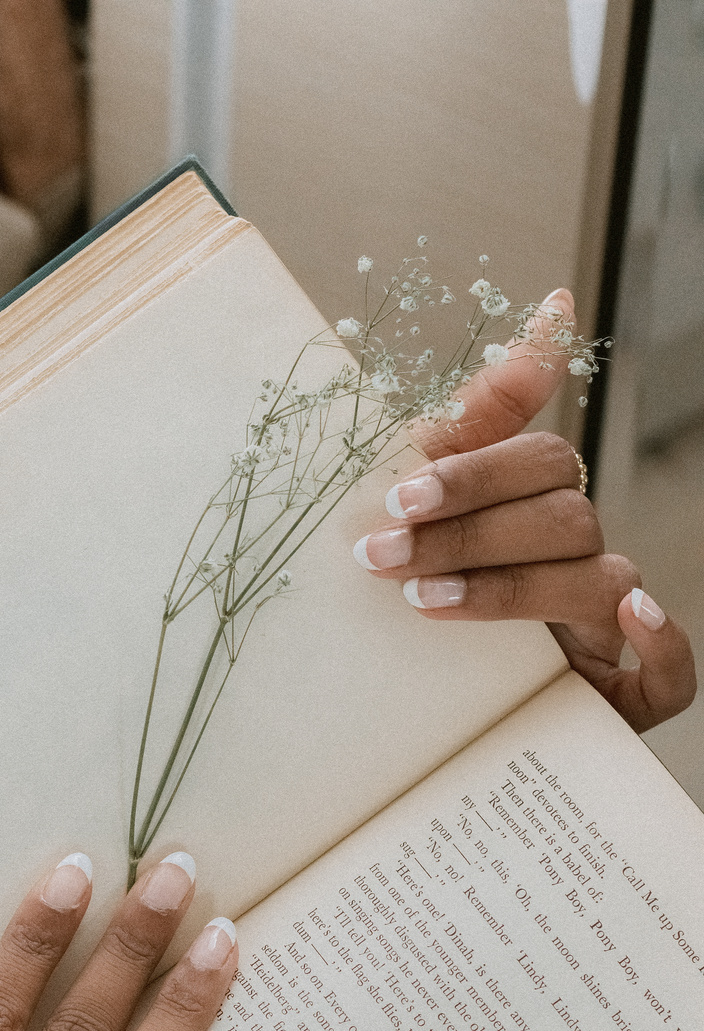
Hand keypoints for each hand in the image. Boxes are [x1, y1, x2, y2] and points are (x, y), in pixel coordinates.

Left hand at [353, 288, 695, 732]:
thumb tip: (559, 303)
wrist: (391, 705)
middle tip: (384, 553)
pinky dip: (664, 648)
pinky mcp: (615, 698)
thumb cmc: (418, 581)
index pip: (538, 462)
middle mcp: (579, 559)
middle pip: (562, 519)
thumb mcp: (426, 497)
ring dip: (511, 590)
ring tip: (426, 600)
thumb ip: (483, 409)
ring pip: (596, 585)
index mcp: (538, 507)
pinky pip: (669, 681)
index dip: (474, 473)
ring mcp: (603, 628)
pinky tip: (628, 619)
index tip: (398, 493)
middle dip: (468, 533)